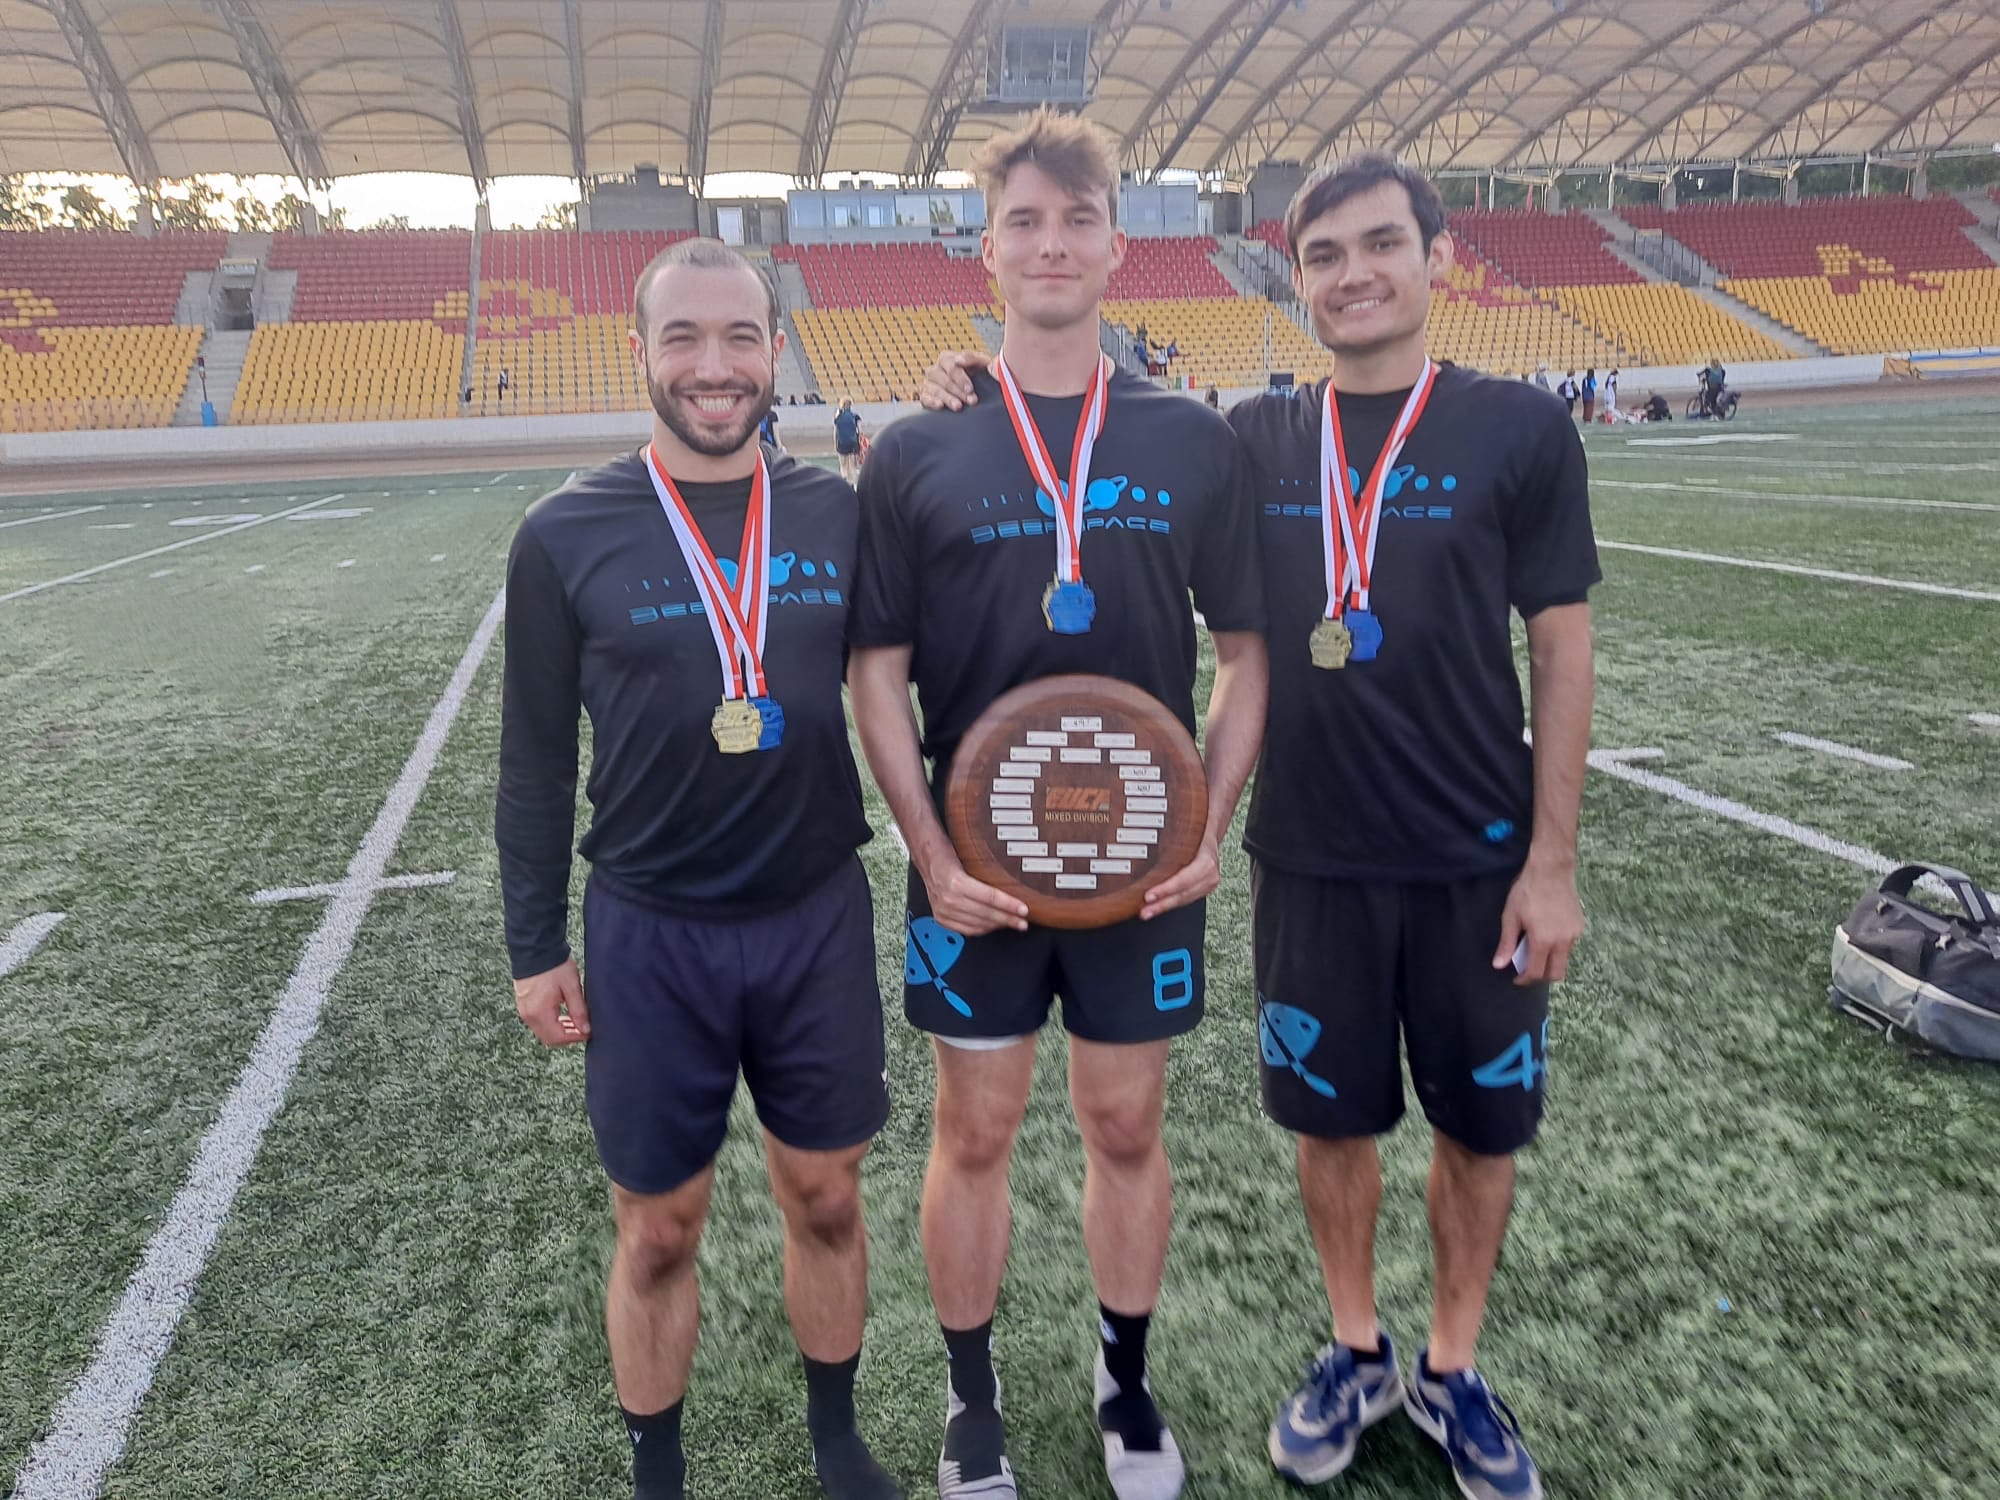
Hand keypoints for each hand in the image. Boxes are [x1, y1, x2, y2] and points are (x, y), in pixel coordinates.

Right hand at [514, 957, 590, 1045]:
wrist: (535, 949)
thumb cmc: (554, 966)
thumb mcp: (571, 987)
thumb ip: (579, 1011)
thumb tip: (586, 1030)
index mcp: (540, 1012)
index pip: (558, 1037)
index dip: (575, 1037)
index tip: (589, 1032)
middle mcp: (529, 1015)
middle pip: (549, 1038)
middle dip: (568, 1037)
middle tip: (584, 1029)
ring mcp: (524, 1010)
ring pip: (543, 1031)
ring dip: (560, 1030)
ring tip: (576, 1021)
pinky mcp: (523, 1004)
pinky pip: (538, 1022)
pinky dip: (551, 1023)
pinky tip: (563, 1015)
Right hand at [919, 349, 991, 410]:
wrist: (982, 390)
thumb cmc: (980, 374)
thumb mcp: (982, 363)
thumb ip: (973, 358)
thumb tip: (960, 360)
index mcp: (947, 358)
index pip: (951, 365)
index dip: (960, 378)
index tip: (970, 389)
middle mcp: (936, 370)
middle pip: (943, 379)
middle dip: (958, 391)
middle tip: (971, 400)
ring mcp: (929, 383)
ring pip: (935, 389)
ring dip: (948, 398)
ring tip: (958, 406)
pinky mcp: (925, 396)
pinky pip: (924, 398)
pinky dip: (931, 401)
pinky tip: (940, 405)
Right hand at [919, 846, 1029, 934]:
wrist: (930, 862)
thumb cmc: (951, 858)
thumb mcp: (971, 861)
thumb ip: (989, 877)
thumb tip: (1013, 889)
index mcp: (956, 882)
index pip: (990, 898)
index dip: (1009, 905)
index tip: (1023, 909)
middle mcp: (948, 898)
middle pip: (986, 913)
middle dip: (1007, 919)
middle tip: (1022, 921)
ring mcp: (943, 911)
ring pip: (977, 924)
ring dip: (997, 925)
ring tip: (1011, 923)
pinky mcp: (942, 919)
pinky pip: (966, 930)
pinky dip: (982, 929)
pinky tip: (993, 926)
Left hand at [1141, 834, 1220, 918]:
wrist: (1208, 832)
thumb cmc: (1193, 831)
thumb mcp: (1182, 833)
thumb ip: (1166, 844)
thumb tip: (1137, 845)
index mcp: (1206, 861)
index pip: (1184, 880)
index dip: (1166, 890)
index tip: (1149, 896)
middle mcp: (1210, 874)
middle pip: (1183, 894)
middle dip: (1162, 904)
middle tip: (1145, 911)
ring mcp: (1208, 883)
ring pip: (1184, 899)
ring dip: (1164, 907)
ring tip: (1147, 912)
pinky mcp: (1203, 889)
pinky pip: (1185, 899)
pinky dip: (1171, 903)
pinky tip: (1158, 907)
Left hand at [1493, 857, 1583, 985]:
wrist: (1552, 870)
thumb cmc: (1527, 891)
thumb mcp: (1511, 916)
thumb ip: (1507, 943)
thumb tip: (1499, 965)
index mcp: (1543, 940)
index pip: (1536, 972)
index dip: (1524, 979)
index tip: (1516, 978)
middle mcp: (1562, 941)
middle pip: (1555, 973)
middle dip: (1541, 977)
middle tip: (1527, 969)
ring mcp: (1574, 934)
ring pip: (1564, 960)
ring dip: (1550, 962)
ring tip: (1535, 949)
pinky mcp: (1580, 926)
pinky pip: (1570, 946)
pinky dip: (1558, 948)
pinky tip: (1547, 935)